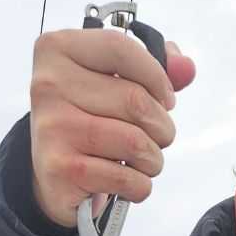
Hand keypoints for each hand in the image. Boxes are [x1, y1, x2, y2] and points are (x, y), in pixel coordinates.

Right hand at [29, 29, 195, 226]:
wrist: (54, 178)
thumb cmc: (89, 123)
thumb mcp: (113, 85)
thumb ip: (154, 69)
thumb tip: (186, 68)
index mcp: (57, 50)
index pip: (120, 49)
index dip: (156, 76)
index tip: (166, 98)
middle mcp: (48, 86)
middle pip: (135, 100)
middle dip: (162, 126)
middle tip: (159, 137)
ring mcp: (53, 129)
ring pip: (134, 142)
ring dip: (154, 159)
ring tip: (145, 162)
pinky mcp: (61, 170)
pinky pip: (125, 178)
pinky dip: (140, 186)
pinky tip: (130, 183)